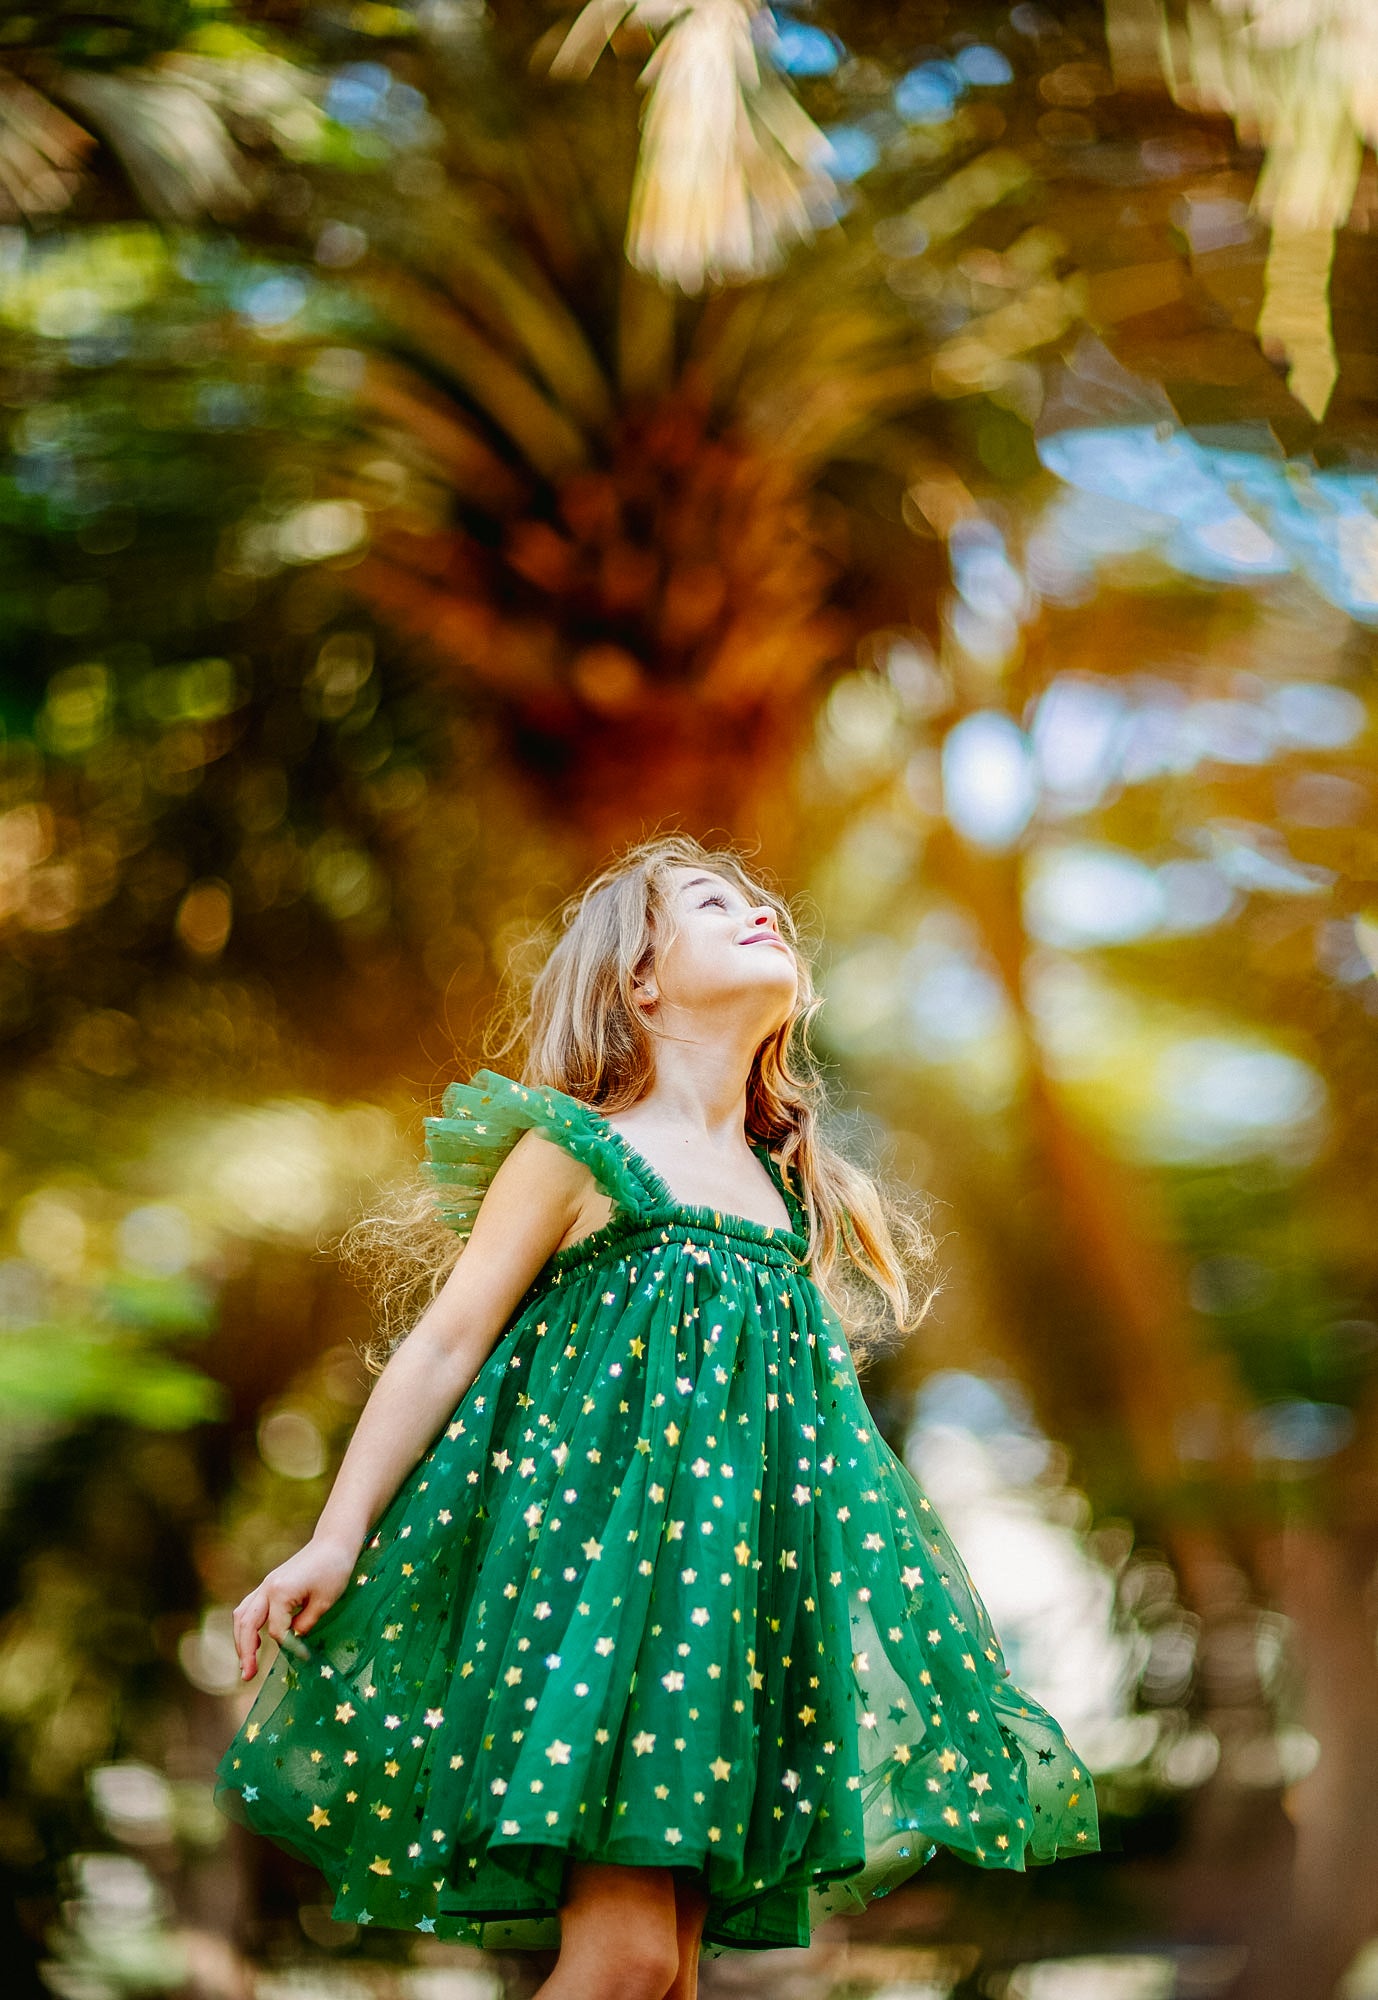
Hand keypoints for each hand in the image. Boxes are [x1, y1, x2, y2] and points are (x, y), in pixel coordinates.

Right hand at [232, 1536, 357, 1681]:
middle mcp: (267, 1587)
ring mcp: (266, 1584)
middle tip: (247, 1677)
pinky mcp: (270, 1584)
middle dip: (244, 1652)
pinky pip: (249, 1607)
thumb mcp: (324, 1602)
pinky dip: (247, 1626)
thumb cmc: (334, 1570)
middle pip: (246, 1624)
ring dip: (240, 1640)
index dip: (289, 1647)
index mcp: (280, 1592)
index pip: (276, 1631)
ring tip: (246, 1664)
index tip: (304, 1657)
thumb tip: (292, 1641)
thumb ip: (305, 1625)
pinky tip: (255, 1641)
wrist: (334, 1542)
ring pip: (242, 1615)